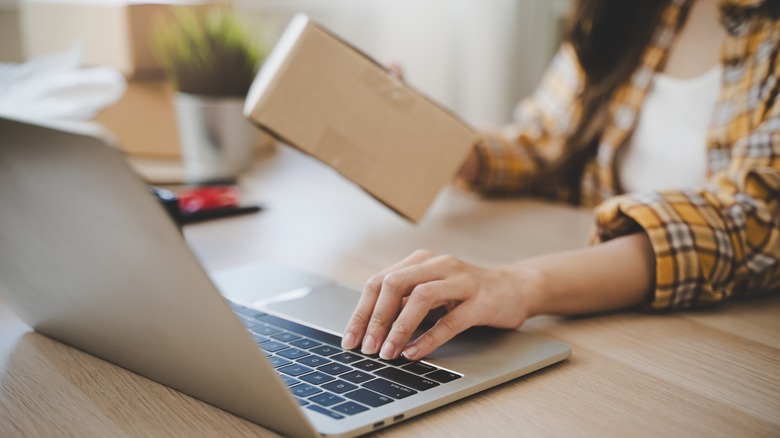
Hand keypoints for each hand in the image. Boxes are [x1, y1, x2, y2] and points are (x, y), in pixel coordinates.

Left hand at [341, 250, 532, 359]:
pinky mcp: (480, 301)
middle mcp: (438, 264)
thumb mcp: (431, 292)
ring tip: (386, 352)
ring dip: (398, 327)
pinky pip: (450, 321)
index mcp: (420, 261)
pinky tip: (413, 353)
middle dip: (375, 318)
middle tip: (366, 348)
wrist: (515, 288)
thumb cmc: (466, 293)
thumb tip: (369, 329)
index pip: (379, 282)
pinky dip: (428, 338)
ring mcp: (460, 281)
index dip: (361, 311)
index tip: (350, 339)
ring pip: (420, 297)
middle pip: (394, 284)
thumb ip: (404, 303)